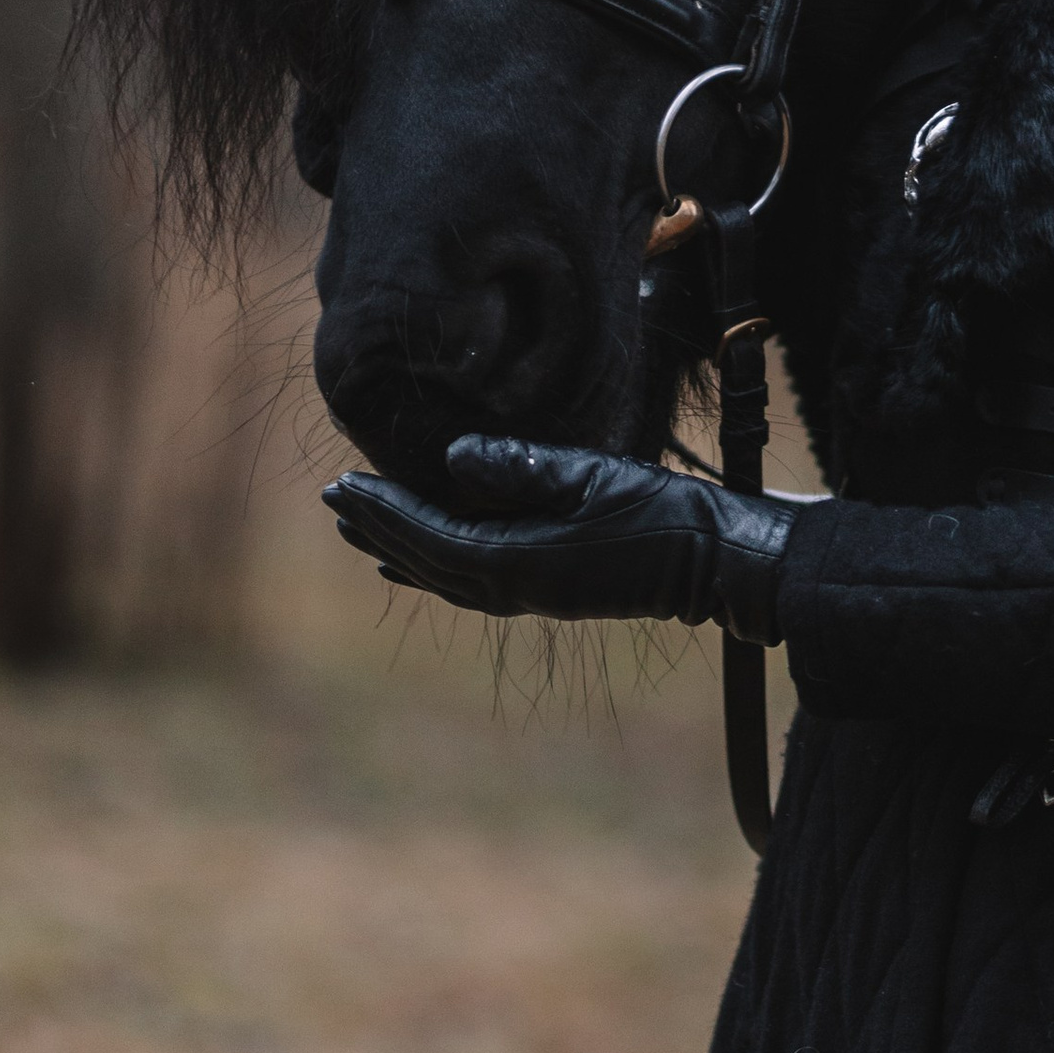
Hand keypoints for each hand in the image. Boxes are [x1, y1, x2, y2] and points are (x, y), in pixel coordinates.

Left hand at [321, 436, 795, 635]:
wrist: (718, 561)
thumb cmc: (663, 511)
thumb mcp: (593, 477)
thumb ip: (521, 467)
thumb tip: (451, 460)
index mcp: (517, 562)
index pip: (428, 535)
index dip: (382, 511)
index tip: (341, 486)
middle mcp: (515, 587)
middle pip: (426, 560)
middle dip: (379, 528)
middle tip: (335, 500)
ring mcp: (533, 593)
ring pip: (445, 575)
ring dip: (400, 548)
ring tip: (362, 528)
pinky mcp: (551, 588)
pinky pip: (472, 581)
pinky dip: (436, 567)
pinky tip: (423, 562)